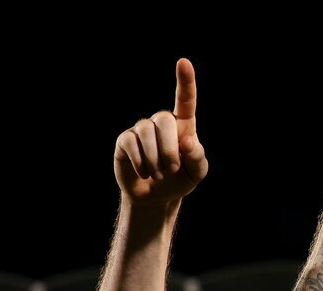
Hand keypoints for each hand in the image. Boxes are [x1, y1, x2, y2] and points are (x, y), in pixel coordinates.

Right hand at [113, 58, 207, 205]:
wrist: (157, 196)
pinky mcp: (124, 140)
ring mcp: (141, 129)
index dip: (185, 81)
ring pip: (146, 131)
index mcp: (183, 126)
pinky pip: (131, 144)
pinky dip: (141, 162)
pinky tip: (145, 173)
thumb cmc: (181, 179)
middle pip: (164, 118)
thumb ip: (197, 157)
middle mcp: (161, 122)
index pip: (185, 100)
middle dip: (169, 148)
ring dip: (155, 158)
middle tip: (172, 170)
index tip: (183, 62)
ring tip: (159, 175)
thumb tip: (187, 140)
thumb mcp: (197, 172)